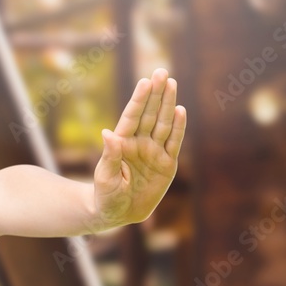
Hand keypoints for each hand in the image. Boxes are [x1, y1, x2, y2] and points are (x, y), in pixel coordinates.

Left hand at [92, 68, 185, 229]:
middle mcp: (139, 143)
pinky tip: (180, 111)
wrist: (118, 213)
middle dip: (156, 93)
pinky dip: (178, 127)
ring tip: (172, 83)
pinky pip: (174, 143)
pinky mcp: (167, 164)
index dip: (139, 100)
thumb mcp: (105, 178)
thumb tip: (107, 133)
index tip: (145, 81)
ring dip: (168, 104)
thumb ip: (109, 156)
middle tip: (162, 72)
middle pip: (149, 114)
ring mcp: (154, 152)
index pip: (132, 117)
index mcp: (122, 143)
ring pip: (163, 124)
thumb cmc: (106, 195)